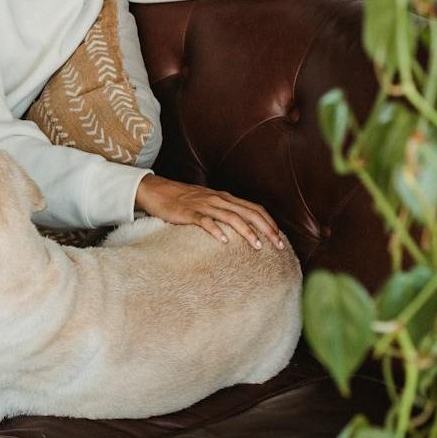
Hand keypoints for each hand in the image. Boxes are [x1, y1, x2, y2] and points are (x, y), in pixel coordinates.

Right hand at [134, 174, 288, 250]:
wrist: (157, 191)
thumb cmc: (183, 200)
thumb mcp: (208, 202)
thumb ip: (224, 211)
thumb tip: (242, 226)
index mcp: (225, 197)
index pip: (254, 208)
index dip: (269, 222)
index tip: (280, 238)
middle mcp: (218, 199)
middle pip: (248, 213)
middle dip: (266, 229)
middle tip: (279, 245)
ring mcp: (203, 205)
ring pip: (231, 217)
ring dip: (247, 232)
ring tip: (258, 246)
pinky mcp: (188, 213)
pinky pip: (204, 221)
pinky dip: (216, 230)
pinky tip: (223, 241)